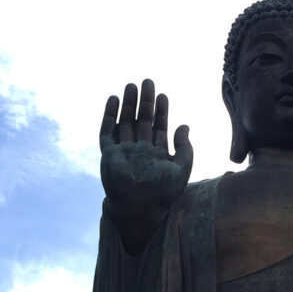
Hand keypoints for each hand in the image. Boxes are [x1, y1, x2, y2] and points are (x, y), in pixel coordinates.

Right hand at [100, 80, 192, 252]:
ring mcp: (124, 152)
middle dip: (145, 102)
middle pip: (142, 121)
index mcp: (157, 155)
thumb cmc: (162, 194)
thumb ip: (185, 148)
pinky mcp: (109, 155)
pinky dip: (109, 116)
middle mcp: (140, 151)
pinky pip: (107, 132)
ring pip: (125, 122)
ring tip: (131, 85)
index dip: (162, 111)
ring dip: (128, 105)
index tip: (164, 95)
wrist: (140, 209)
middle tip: (148, 82)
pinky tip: (114, 100)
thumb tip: (185, 125)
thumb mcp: (182, 170)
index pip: (159, 127)